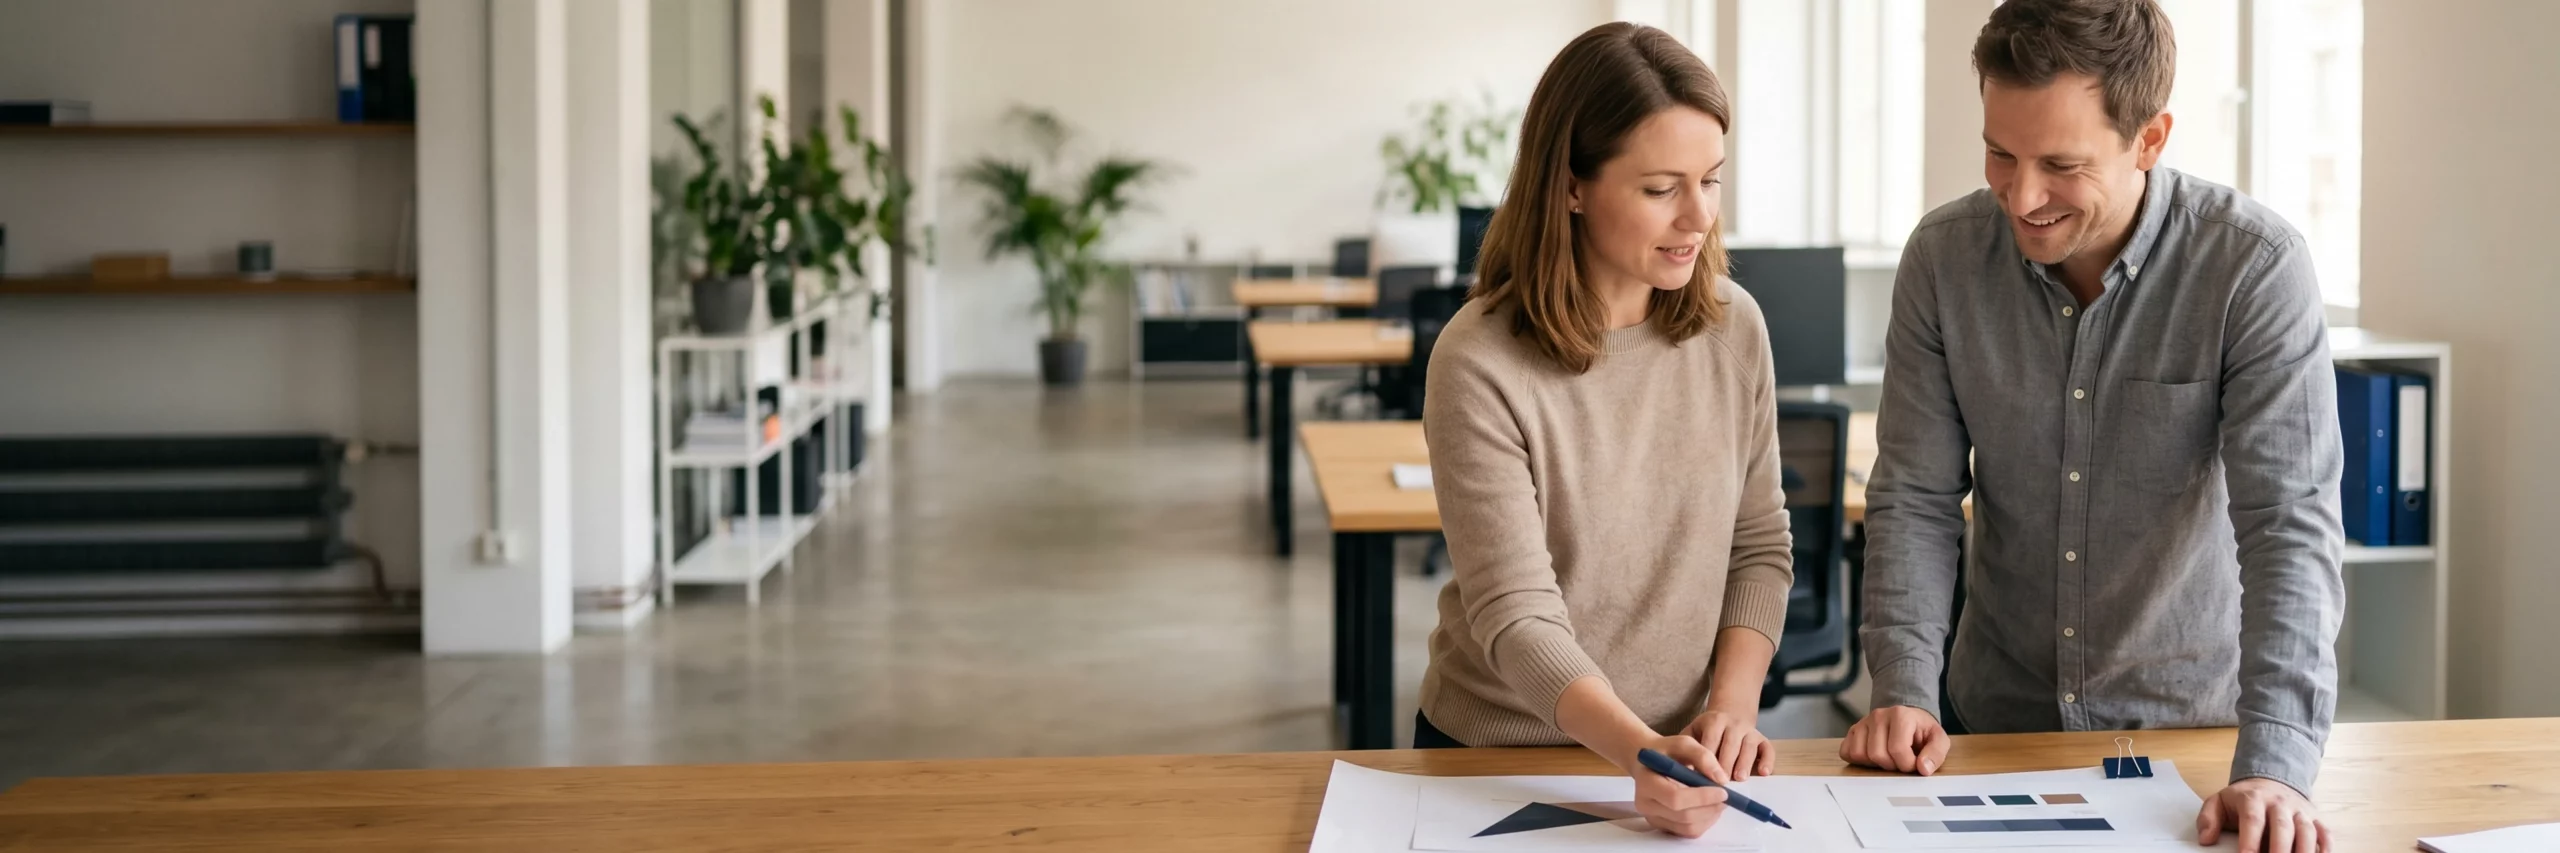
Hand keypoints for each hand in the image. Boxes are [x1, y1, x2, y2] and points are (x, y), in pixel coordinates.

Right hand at [1628, 735, 1729, 837]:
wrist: (1646, 762)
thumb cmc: (1665, 751)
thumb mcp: (1683, 743)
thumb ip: (1703, 756)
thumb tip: (1721, 779)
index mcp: (1646, 782)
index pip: (1675, 798)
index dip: (1702, 797)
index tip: (1724, 791)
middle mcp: (1645, 804)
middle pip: (1684, 816)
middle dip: (1711, 808)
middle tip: (1727, 797)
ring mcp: (1652, 818)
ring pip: (1689, 828)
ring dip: (1710, 816)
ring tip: (1718, 801)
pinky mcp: (1661, 826)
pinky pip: (1688, 832)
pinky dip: (1704, 822)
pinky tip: (1708, 807)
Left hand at [1683, 708, 1775, 778]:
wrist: (1729, 712)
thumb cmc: (1705, 730)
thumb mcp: (1692, 732)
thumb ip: (1687, 749)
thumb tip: (1682, 773)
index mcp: (1714, 721)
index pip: (1711, 741)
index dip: (1708, 760)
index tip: (1703, 777)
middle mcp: (1733, 724)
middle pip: (1731, 744)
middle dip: (1726, 764)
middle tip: (1722, 782)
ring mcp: (1750, 731)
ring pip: (1749, 746)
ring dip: (1745, 763)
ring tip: (1740, 778)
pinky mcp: (1762, 738)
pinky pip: (1768, 749)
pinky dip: (1768, 761)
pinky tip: (1764, 773)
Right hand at [1838, 705, 1950, 774]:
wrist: (1908, 719)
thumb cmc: (1921, 731)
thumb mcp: (1938, 740)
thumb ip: (1936, 754)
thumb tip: (1923, 768)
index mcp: (1900, 715)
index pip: (1898, 750)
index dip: (1907, 764)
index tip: (1914, 763)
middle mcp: (1878, 715)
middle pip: (1877, 754)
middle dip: (1891, 765)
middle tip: (1900, 760)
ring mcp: (1863, 722)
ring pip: (1859, 754)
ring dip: (1875, 764)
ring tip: (1888, 757)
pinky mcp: (1852, 731)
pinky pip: (1846, 752)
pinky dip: (1858, 760)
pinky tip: (1873, 757)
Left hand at [2198, 778, 2329, 852]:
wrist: (2271, 780)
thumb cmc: (2244, 799)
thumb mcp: (2219, 802)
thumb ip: (2208, 819)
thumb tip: (2205, 839)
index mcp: (2253, 799)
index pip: (2253, 820)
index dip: (2250, 841)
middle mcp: (2279, 803)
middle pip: (2283, 827)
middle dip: (2279, 849)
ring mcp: (2299, 811)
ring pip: (2306, 830)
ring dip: (2304, 851)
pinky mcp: (2315, 818)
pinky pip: (2325, 833)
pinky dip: (2325, 847)